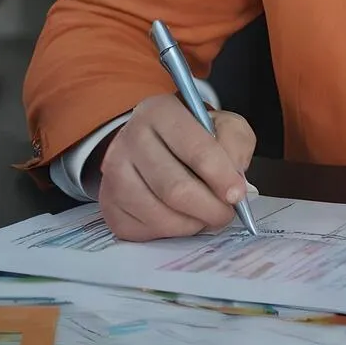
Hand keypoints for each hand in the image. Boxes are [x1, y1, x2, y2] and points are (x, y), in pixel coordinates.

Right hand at [98, 93, 255, 241]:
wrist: (154, 143)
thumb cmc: (194, 135)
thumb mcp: (223, 125)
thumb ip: (235, 144)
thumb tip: (235, 181)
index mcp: (161, 112)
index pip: (196, 150)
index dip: (221, 176)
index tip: (237, 194)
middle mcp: (130, 139)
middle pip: (175, 189)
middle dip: (209, 208)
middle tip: (226, 213)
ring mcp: (114, 174)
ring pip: (159, 214)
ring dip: (192, 223)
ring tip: (206, 216)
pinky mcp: (108, 204)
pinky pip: (143, 231)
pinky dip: (171, 232)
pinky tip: (182, 218)